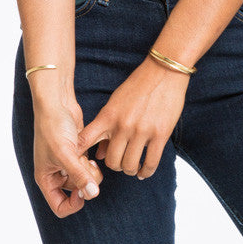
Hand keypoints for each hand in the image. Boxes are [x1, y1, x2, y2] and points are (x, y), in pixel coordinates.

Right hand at [32, 96, 104, 217]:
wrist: (57, 102)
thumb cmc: (53, 127)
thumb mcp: (65, 153)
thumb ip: (79, 175)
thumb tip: (93, 194)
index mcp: (46, 178)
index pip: (59, 206)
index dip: (73, 204)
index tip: (83, 190)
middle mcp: (55, 173)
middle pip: (76, 193)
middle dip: (85, 182)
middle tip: (88, 167)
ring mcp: (67, 163)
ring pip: (84, 179)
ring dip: (90, 172)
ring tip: (88, 158)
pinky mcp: (77, 152)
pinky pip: (88, 166)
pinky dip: (91, 162)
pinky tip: (91, 153)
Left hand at [75, 57, 189, 180]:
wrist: (164, 71)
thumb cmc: (138, 85)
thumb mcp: (116, 102)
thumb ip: (106, 128)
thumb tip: (99, 154)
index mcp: (108, 115)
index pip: (85, 140)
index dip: (78, 156)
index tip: (80, 165)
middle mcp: (123, 125)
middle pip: (111, 161)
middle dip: (115, 165)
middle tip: (119, 162)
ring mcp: (141, 131)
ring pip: (129, 166)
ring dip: (130, 169)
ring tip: (133, 166)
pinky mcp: (160, 134)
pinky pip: (150, 164)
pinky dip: (146, 171)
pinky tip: (144, 170)